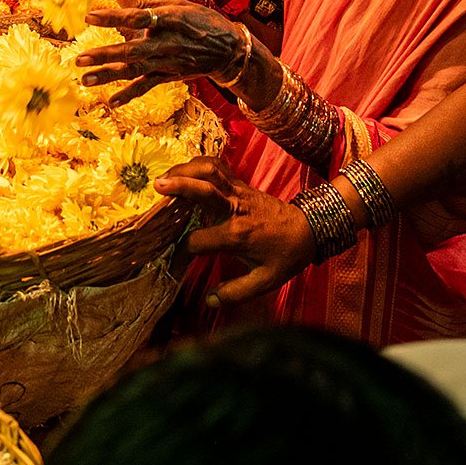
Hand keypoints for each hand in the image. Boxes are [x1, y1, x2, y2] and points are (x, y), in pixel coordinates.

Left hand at [78, 0, 252, 106]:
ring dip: (109, 77)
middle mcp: (166, 43)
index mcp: (169, 19)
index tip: (89, 17)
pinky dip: (130, 94)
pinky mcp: (169, 75)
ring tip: (85, 80)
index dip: (113, 17)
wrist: (228, 49)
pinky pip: (146, 86)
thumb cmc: (199, 20)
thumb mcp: (176, 4)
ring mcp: (167, 62)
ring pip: (134, 71)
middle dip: (104, 56)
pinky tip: (112, 102)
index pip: (136, 17)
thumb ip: (144, 2)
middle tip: (80, 59)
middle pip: (131, 50)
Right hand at [154, 157, 316, 303]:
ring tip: (166, 176)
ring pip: (211, 170)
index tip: (174, 259)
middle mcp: (236, 208)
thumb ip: (236, 293)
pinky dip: (200, 164)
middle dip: (179, 185)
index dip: (183, 251)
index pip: (199, 240)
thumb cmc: (286, 256)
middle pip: (204, 189)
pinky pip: (219, 167)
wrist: (309, 229)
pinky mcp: (242, 184)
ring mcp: (239, 192)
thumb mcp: (266, 281)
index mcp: (237, 235)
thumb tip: (210, 301)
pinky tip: (186, 171)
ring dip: (186, 169)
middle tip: (156, 185)